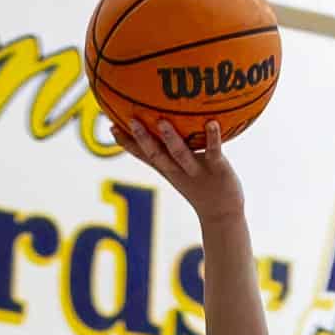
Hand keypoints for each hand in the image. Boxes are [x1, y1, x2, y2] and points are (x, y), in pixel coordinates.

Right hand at [109, 117, 243, 228]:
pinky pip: (214, 152)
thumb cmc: (202, 186)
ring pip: (180, 155)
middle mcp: (178, 171)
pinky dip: (213, 138)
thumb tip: (165, 122)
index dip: (127, 143)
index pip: (143, 156)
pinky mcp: (217, 170)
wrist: (223, 214)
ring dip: (171, 140)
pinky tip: (212, 122)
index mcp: (168, 169)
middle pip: (156, 155)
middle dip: (142, 139)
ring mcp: (196, 171)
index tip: (111, 126)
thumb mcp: (182, 169)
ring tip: (162, 122)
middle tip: (130, 120)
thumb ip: (173, 148)